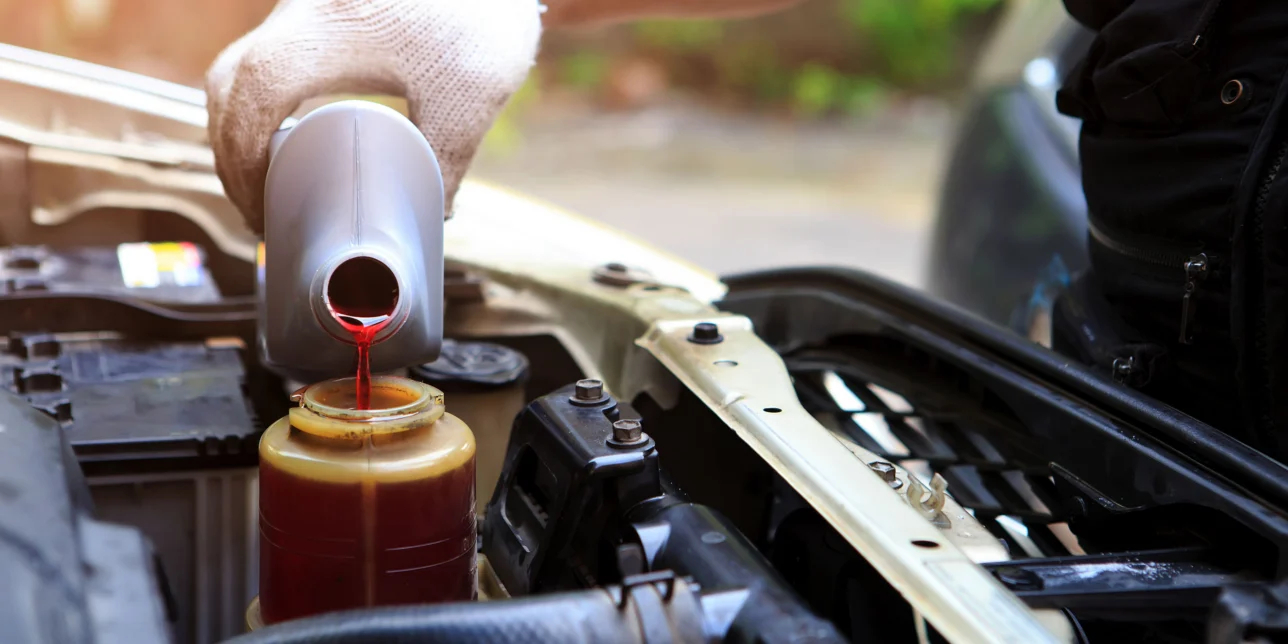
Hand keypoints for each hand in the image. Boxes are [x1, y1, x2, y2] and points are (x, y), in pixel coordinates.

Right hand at [206, 0, 541, 231]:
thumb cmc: (483, 13)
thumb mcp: (469, 98)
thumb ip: (446, 160)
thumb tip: (434, 212)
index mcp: (325, 34)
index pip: (250, 98)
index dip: (241, 162)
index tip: (261, 209)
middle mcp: (304, 10)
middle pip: (229, 81)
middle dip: (230, 149)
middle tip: (258, 205)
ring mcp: (311, 2)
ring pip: (245, 62)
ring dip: (243, 121)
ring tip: (270, 178)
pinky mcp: (329, 4)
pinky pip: (273, 50)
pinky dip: (265, 95)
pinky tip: (295, 129)